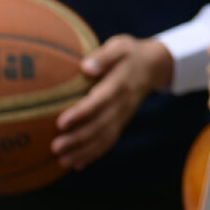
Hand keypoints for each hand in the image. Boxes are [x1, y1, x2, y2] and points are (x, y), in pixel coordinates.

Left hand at [51, 35, 172, 170]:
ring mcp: (123, 115)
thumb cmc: (130, 53)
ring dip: (84, 151)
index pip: (100, 102)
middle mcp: (123, 104)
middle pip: (101, 125)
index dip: (82, 113)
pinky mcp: (122, 121)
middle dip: (78, 138)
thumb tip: (85, 67)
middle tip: (55, 147)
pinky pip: (109, 140)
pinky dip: (94, 154)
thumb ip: (104, 56)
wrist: (155, 66)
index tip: (61, 122)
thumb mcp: (120, 45)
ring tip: (62, 161)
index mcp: (120, 84)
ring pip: (104, 137)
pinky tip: (77, 164)